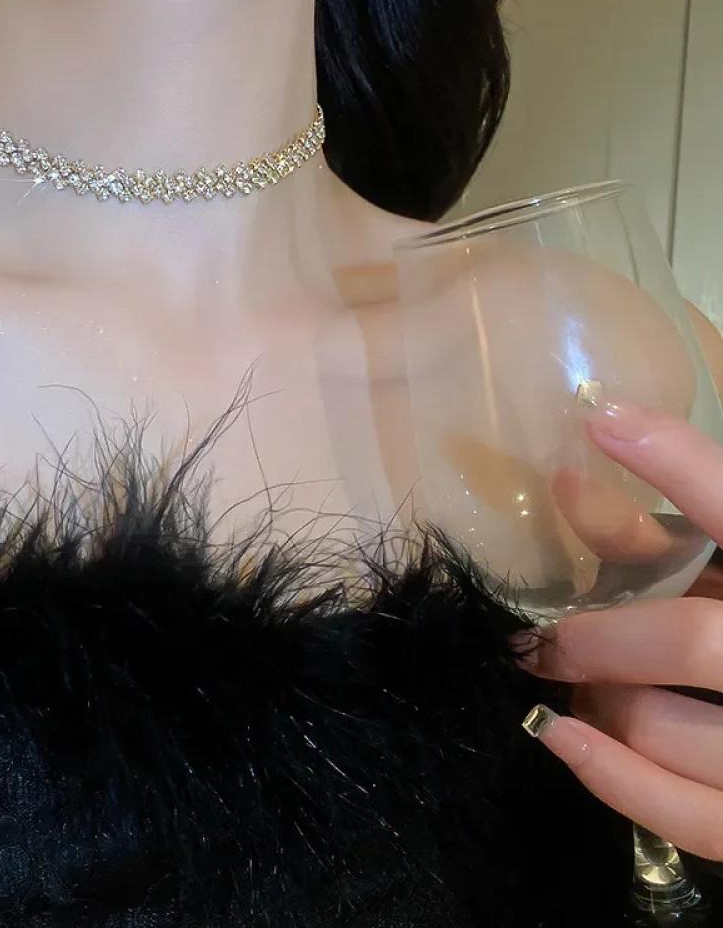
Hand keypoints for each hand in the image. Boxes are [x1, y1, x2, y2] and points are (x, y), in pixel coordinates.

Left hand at [518, 398, 722, 859]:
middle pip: (692, 640)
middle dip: (594, 639)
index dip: (682, 460)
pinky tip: (560, 736)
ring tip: (578, 689)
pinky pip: (687, 816)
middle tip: (542, 642)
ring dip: (601, 702)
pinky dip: (611, 777)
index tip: (601, 417)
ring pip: (669, 727)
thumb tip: (560, 480)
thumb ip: (659, 536)